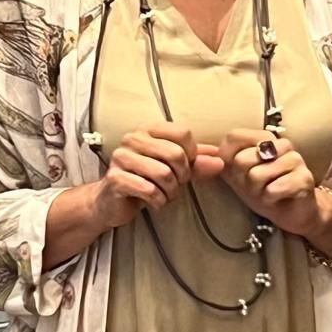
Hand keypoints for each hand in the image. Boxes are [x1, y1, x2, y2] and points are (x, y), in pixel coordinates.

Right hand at [92, 122, 223, 229]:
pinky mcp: (116, 179)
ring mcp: (122, 157)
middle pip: (176, 154)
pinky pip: (149, 190)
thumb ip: (196, 162)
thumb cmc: (144, 180)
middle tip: (175, 185)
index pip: (182, 133)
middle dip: (182, 176)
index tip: (184, 167)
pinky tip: (154, 202)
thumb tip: (219, 160)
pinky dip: (158, 201)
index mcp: (148, 130)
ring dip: (170, 192)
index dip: (191, 154)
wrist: (112, 201)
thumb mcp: (174, 168)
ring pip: (164, 174)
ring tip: (164, 195)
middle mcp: (133, 138)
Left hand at [218, 129, 327, 238]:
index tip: (239, 173)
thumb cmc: (264, 190)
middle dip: (244, 181)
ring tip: (268, 193)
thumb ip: (221, 161)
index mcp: (264, 138)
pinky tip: (278, 199)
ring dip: (258, 192)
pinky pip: (272, 190)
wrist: (293, 212)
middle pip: (242, 160)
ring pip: (257, 176)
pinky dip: (269, 200)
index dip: (228, 160)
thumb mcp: (237, 175)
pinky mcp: (304, 179)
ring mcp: (295, 160)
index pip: (233, 137)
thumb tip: (200, 152)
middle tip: (257, 187)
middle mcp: (281, 144)